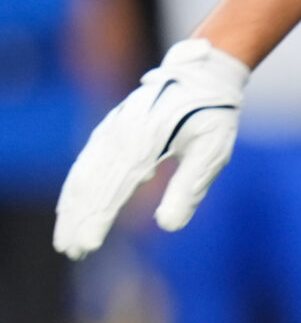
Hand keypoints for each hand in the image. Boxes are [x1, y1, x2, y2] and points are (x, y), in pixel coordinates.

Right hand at [54, 39, 250, 258]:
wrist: (204, 72)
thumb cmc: (213, 113)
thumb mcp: (211, 151)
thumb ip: (189, 187)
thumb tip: (168, 226)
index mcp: (146, 142)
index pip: (115, 189)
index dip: (98, 220)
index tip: (87, 246)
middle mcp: (122, 136)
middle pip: (92, 184)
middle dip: (79, 219)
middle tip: (70, 250)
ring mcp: (113, 129)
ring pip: (83, 173)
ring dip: (72, 205)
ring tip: (65, 235)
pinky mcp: (112, 127)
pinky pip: (87, 159)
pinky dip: (76, 183)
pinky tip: (71, 202)